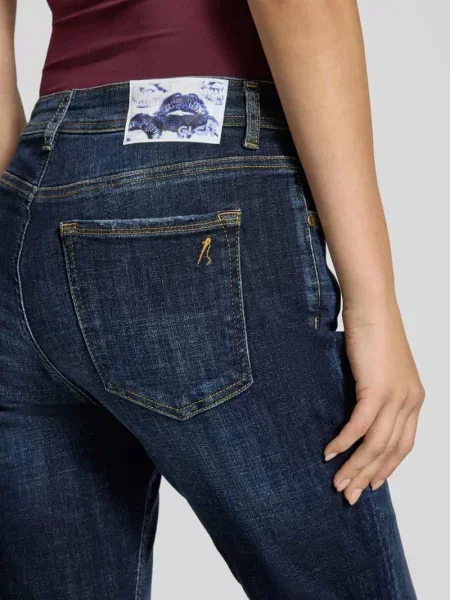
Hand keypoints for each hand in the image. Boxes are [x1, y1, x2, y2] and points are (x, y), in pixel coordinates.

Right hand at [324, 299, 424, 504]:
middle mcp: (411, 401)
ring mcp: (396, 396)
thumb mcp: (380, 368)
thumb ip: (376, 393)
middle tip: (349, 495)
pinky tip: (329, 453)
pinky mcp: (377, 389)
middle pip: (390, 451)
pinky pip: (360, 426)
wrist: (373, 305)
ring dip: (355, 466)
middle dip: (368, 476)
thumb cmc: (373, 331)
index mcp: (414, 398)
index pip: (404, 444)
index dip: (387, 468)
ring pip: (376, 444)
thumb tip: (358, 414)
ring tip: (337, 482)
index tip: (372, 484)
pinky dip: (344, 442)